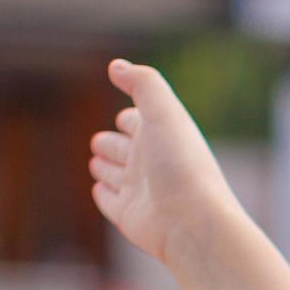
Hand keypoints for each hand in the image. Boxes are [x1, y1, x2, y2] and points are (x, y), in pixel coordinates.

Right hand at [88, 58, 241, 269]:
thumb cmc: (181, 164)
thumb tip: (116, 66)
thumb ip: (143, 83)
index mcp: (161, 136)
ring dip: (105, 167)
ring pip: (116, 175)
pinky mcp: (129, 216)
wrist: (193, 222)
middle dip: (112, 143)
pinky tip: (99, 189)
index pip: (139, 122)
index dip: (131, 118)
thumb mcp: (164, 112)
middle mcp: (152, 164)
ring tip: (96, 161)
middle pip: (124, 149)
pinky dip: (103, 194)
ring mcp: (140, 192)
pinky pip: (110, 202)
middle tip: (100, 141)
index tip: (126, 116)